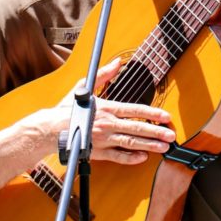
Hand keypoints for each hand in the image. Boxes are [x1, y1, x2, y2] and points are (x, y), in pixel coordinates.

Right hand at [52, 58, 175, 164]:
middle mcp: (107, 125)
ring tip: (163, 148)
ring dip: (149, 146)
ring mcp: (103, 140)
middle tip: (171, 136)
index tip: (166, 117)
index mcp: (106, 108)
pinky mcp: (98, 153)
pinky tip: (143, 158)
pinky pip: (118, 157)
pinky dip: (131, 158)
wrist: (49, 130)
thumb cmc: (67, 109)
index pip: (135, 110)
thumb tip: (117, 62)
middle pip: (136, 129)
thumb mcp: (84, 86)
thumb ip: (103, 74)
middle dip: (156, 132)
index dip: (152, 113)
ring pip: (130, 144)